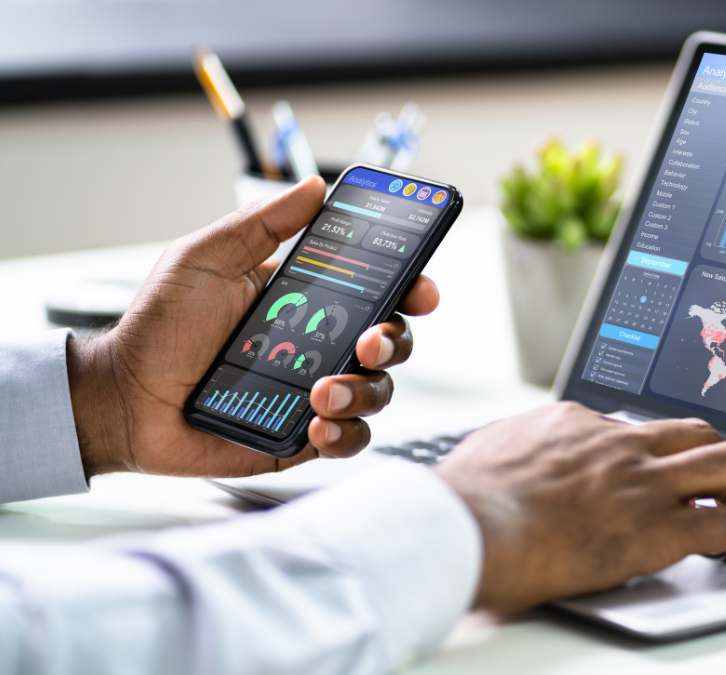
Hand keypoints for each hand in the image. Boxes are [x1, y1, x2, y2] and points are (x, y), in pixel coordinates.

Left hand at [67, 177, 438, 477]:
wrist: (123, 398)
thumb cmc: (158, 327)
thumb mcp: (206, 258)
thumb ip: (262, 223)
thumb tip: (315, 188)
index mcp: (310, 300)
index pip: (379, 290)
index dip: (411, 287)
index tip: (421, 288)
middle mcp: (322, 345)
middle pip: (392, 340)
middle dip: (394, 340)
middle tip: (367, 342)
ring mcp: (316, 392)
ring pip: (378, 392)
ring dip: (363, 390)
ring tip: (321, 393)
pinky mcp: (302, 436)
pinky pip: (349, 438)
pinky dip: (344, 433)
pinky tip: (317, 424)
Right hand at [435, 402, 725, 612]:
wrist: (465, 526)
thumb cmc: (462, 502)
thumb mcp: (488, 454)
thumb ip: (519, 450)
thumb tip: (518, 458)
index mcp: (579, 425)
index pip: (643, 432)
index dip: (671, 454)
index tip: (687, 467)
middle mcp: (620, 444)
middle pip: (701, 435)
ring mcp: (643, 483)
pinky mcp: (657, 527)